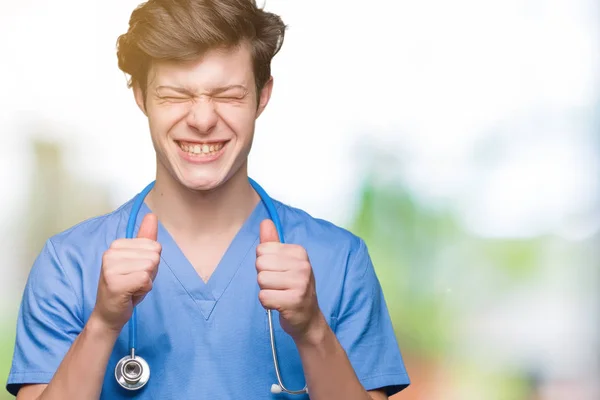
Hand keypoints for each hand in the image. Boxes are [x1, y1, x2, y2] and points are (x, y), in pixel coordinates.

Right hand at [91, 213, 161, 331]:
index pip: (155, 246)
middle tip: (134, 281)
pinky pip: (145, 279)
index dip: (151, 263)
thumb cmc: (126, 286)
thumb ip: (146, 239)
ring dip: (146, 282)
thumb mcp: (139, 260)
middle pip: (154, 256)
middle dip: (150, 273)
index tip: (136, 272)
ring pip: (150, 267)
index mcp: (117, 245)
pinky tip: (130, 293)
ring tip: (132, 286)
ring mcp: (111, 267)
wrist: (109, 313)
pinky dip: (144, 289)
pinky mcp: (115, 282)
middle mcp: (110, 252)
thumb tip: (152, 215)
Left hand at [256, 219, 324, 342]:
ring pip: (261, 281)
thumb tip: (265, 222)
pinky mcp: (294, 301)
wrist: (308, 318)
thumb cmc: (293, 288)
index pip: (262, 250)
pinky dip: (267, 303)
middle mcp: (303, 265)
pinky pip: (264, 297)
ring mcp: (300, 283)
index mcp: (299, 252)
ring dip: (266, 291)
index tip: (278, 273)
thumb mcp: (285, 263)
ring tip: (279, 294)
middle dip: (264, 277)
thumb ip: (273, 243)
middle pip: (260, 265)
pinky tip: (279, 304)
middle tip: (278, 285)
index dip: (264, 264)